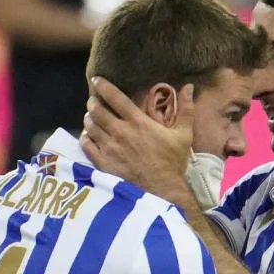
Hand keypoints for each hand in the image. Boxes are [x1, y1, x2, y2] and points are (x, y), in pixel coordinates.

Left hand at [80, 77, 193, 201]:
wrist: (162, 192)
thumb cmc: (173, 164)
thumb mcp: (184, 135)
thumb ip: (186, 110)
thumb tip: (189, 87)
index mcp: (138, 122)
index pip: (115, 97)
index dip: (103, 86)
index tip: (97, 81)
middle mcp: (120, 132)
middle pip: (97, 110)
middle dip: (93, 102)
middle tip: (93, 101)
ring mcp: (110, 148)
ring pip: (90, 126)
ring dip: (88, 119)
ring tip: (90, 117)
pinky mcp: (103, 164)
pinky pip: (86, 145)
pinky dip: (85, 138)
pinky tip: (88, 136)